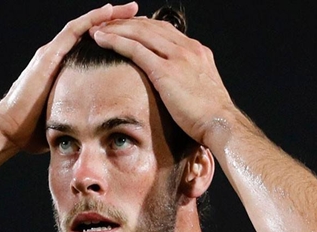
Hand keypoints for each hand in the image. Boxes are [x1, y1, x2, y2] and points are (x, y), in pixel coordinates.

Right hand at [0, 2, 138, 152]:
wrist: (9, 131)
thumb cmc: (32, 131)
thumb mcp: (64, 119)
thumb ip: (79, 116)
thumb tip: (97, 130)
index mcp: (61, 69)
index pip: (92, 47)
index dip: (115, 39)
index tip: (137, 35)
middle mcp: (56, 55)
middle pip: (91, 32)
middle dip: (117, 22)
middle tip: (139, 13)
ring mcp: (51, 53)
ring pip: (85, 26)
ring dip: (109, 15)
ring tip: (131, 8)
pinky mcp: (48, 55)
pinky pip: (74, 31)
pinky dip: (92, 20)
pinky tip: (108, 12)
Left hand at [90, 17, 236, 144]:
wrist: (220, 124)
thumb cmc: (210, 117)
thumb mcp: (200, 91)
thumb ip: (187, 81)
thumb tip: (175, 88)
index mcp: (196, 51)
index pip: (164, 30)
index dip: (141, 26)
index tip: (125, 28)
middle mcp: (188, 48)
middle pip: (150, 26)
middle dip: (124, 22)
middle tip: (104, 23)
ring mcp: (178, 57)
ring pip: (140, 32)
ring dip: (115, 28)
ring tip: (96, 28)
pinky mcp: (166, 70)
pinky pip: (135, 49)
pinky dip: (116, 41)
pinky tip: (101, 39)